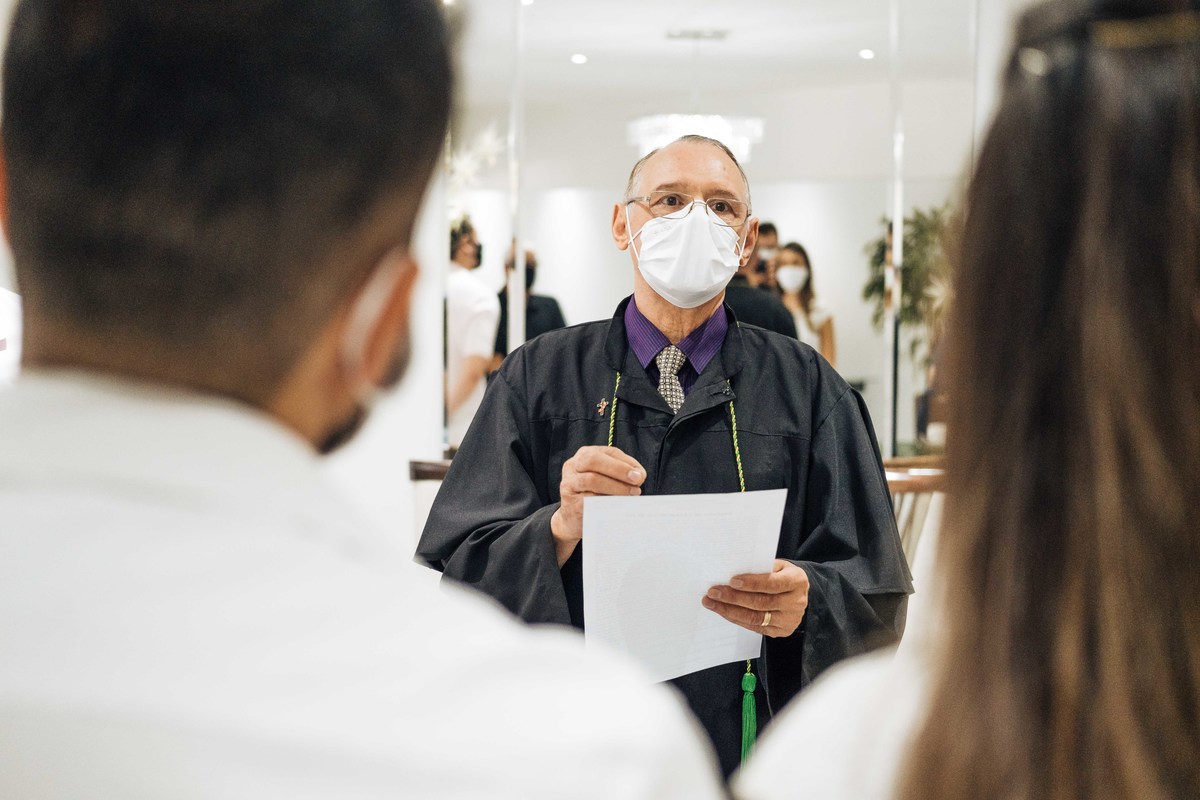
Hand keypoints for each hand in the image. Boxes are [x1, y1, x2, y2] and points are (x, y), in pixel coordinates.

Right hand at [550, 446, 644, 565]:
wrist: (573, 518)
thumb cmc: (596, 494)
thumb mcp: (609, 478)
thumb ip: (623, 473)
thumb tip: (639, 475)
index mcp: (585, 455)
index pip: (607, 453)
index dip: (625, 463)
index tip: (640, 475)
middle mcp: (573, 466)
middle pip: (593, 460)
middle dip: (618, 470)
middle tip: (636, 481)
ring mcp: (569, 484)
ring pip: (592, 480)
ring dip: (615, 487)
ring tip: (630, 495)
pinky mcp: (570, 502)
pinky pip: (588, 500)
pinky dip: (605, 503)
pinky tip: (617, 507)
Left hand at [702, 560, 808, 636]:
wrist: (797, 593)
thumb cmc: (781, 574)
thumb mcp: (777, 565)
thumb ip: (760, 568)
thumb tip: (732, 570)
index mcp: (797, 581)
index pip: (773, 583)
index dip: (752, 583)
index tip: (731, 581)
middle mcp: (796, 602)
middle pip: (761, 602)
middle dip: (734, 598)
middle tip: (713, 592)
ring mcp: (789, 620)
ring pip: (756, 618)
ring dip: (730, 611)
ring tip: (712, 603)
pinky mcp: (781, 631)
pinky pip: (755, 627)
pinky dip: (736, 619)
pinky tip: (723, 611)